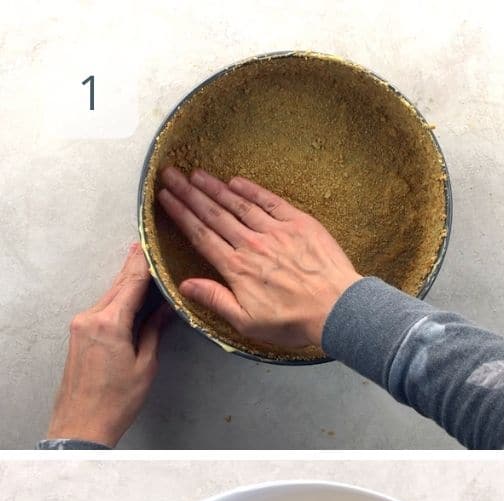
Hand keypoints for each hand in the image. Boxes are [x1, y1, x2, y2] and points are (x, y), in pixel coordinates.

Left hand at [47, 244, 169, 446]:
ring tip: (140, 264)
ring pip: (109, 295)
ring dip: (125, 281)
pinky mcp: (78, 333)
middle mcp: (90, 318)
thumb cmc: (117, 400)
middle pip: (117, 285)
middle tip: (145, 245)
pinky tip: (127, 292)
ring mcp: (80, 324)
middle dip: (132, 266)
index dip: (143, 264)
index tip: (151, 245)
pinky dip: (117, 297)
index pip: (131, 284)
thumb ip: (153, 332)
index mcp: (109, 323)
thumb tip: (164, 311)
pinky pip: (102, 308)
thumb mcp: (145, 365)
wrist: (82, 422)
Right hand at [157, 166, 360, 349]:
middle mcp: (252, 244)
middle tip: (170, 175)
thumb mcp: (248, 321)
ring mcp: (276, 231)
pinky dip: (251, 190)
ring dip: (215, 187)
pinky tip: (236, 181)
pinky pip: (270, 201)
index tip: (164, 198)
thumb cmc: (295, 321)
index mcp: (236, 268)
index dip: (180, 214)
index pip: (200, 235)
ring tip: (196, 174)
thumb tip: (185, 285)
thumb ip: (215, 300)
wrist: (337, 309)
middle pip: (213, 214)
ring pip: (238, 204)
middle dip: (189, 193)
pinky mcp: (300, 224)